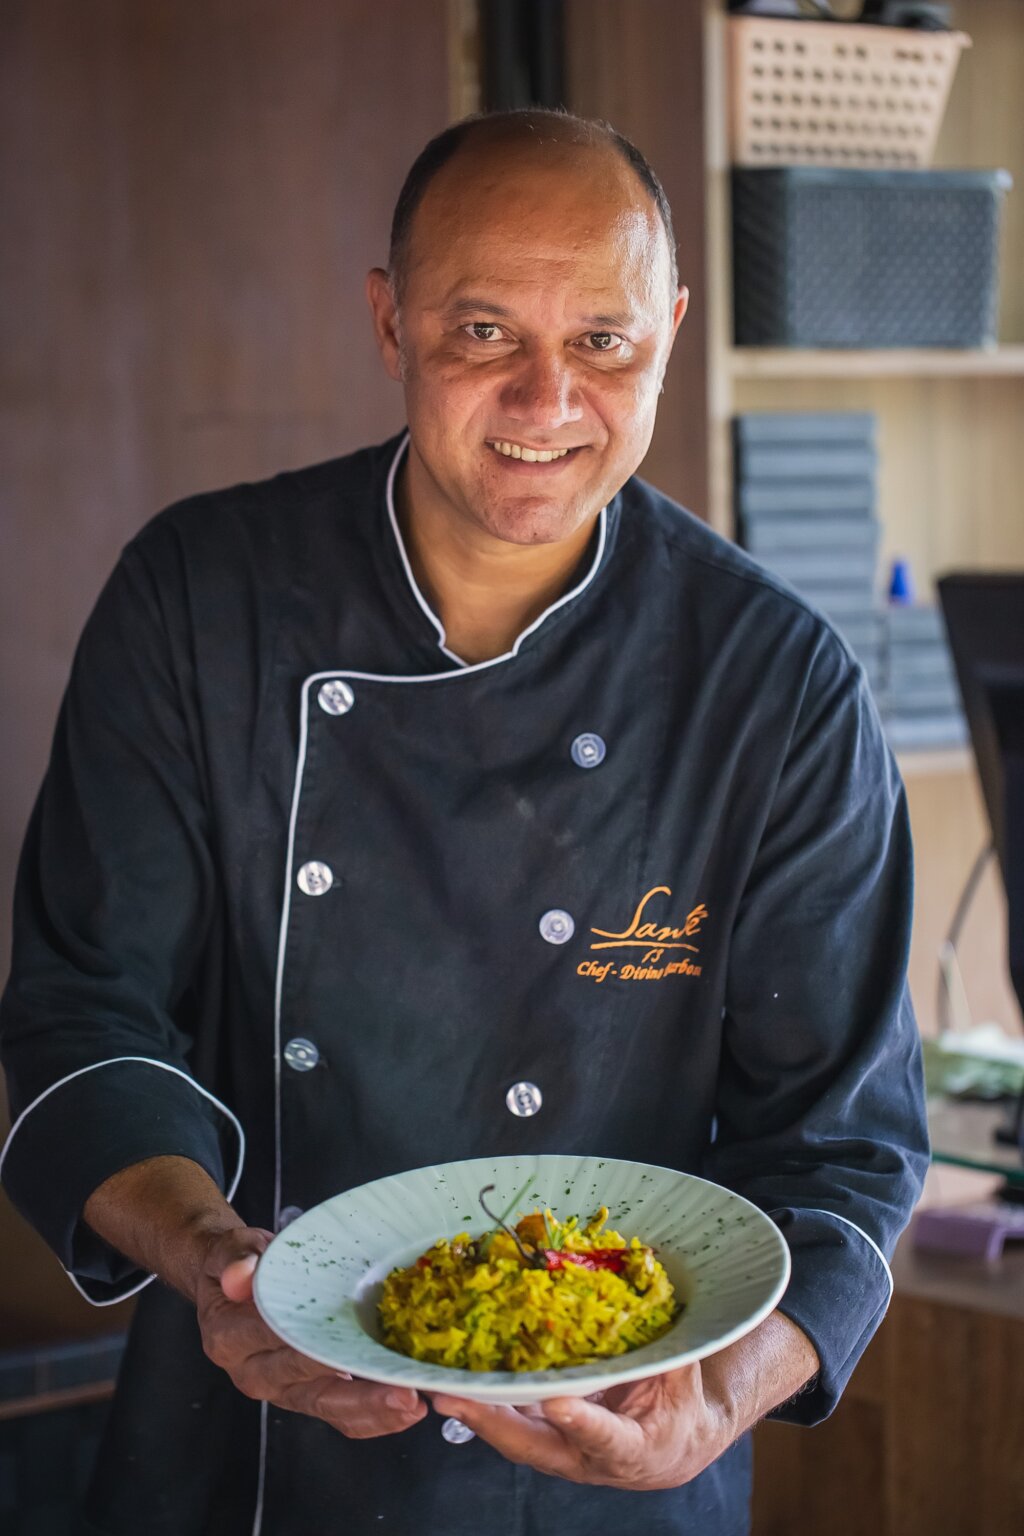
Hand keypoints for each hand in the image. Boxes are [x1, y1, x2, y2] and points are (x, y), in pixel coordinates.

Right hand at [197, 1227, 426, 1438]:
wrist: (231, 1283)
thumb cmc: (240, 1263)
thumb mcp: (231, 1249)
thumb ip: (235, 1258)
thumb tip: (240, 1275)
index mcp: (231, 1338)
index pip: (277, 1342)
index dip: (316, 1349)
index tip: (355, 1350)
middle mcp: (255, 1372)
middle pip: (309, 1386)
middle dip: (359, 1393)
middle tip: (403, 1392)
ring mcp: (282, 1388)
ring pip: (329, 1408)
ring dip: (374, 1411)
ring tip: (414, 1405)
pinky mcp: (305, 1394)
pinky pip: (339, 1413)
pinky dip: (374, 1416)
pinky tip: (408, 1409)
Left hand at [430, 1362, 732, 1489]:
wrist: (675, 1444)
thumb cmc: (682, 1409)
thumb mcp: (683, 1376)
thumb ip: (665, 1341)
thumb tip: (650, 1280)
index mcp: (632, 1449)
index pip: (605, 1439)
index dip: (582, 1422)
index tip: (558, 1402)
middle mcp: (586, 1460)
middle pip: (534, 1444)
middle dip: (490, 1420)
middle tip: (452, 1397)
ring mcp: (559, 1450)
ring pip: (512, 1434)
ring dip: (474, 1411)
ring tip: (439, 1384)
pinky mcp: (542, 1435)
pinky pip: (509, 1419)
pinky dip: (483, 1398)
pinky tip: (457, 1374)